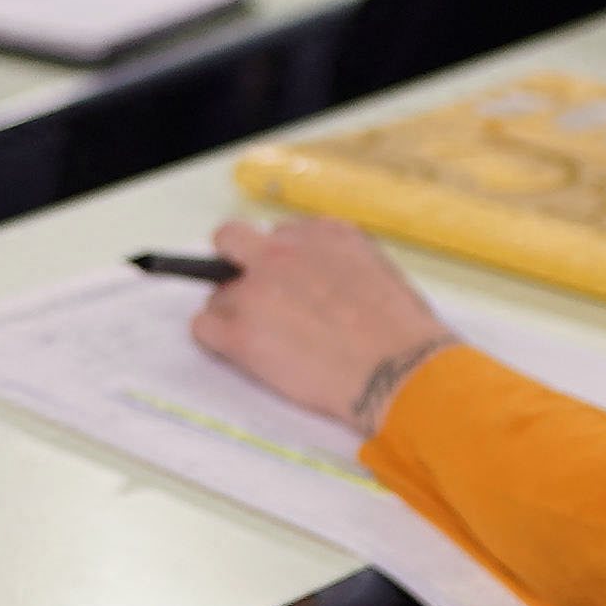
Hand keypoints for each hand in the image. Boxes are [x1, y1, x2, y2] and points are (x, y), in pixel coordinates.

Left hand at [189, 216, 453, 427]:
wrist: (399, 370)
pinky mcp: (240, 331)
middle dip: (236, 263)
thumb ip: (339, 262)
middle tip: (253, 297)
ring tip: (266, 342)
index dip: (279, 261)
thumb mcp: (379, 273)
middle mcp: (283, 252)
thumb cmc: (402, 335)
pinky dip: (214, 339)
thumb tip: (321, 277)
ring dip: (234, 312)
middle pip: (231, 240)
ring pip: (218, 292)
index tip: (285, 281)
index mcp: (322, 234)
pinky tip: (240, 353)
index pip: (279, 234)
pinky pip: (202, 326)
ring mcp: (256, 289)